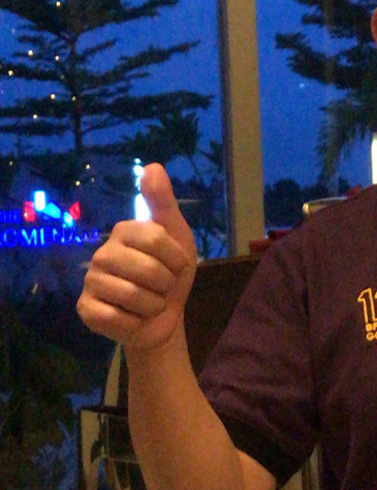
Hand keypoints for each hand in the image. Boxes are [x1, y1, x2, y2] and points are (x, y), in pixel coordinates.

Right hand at [77, 164, 196, 350]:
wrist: (163, 318)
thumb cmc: (170, 275)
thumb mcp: (177, 236)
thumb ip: (164, 203)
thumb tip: (152, 166)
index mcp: (124, 232)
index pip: (157, 239)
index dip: (176, 259)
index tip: (177, 266)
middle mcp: (102, 253)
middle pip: (147, 269)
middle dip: (165, 285)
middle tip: (162, 288)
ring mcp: (91, 281)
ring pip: (132, 295)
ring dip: (152, 306)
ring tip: (148, 303)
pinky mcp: (85, 309)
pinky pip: (113, 317)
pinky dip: (132, 322)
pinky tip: (131, 318)